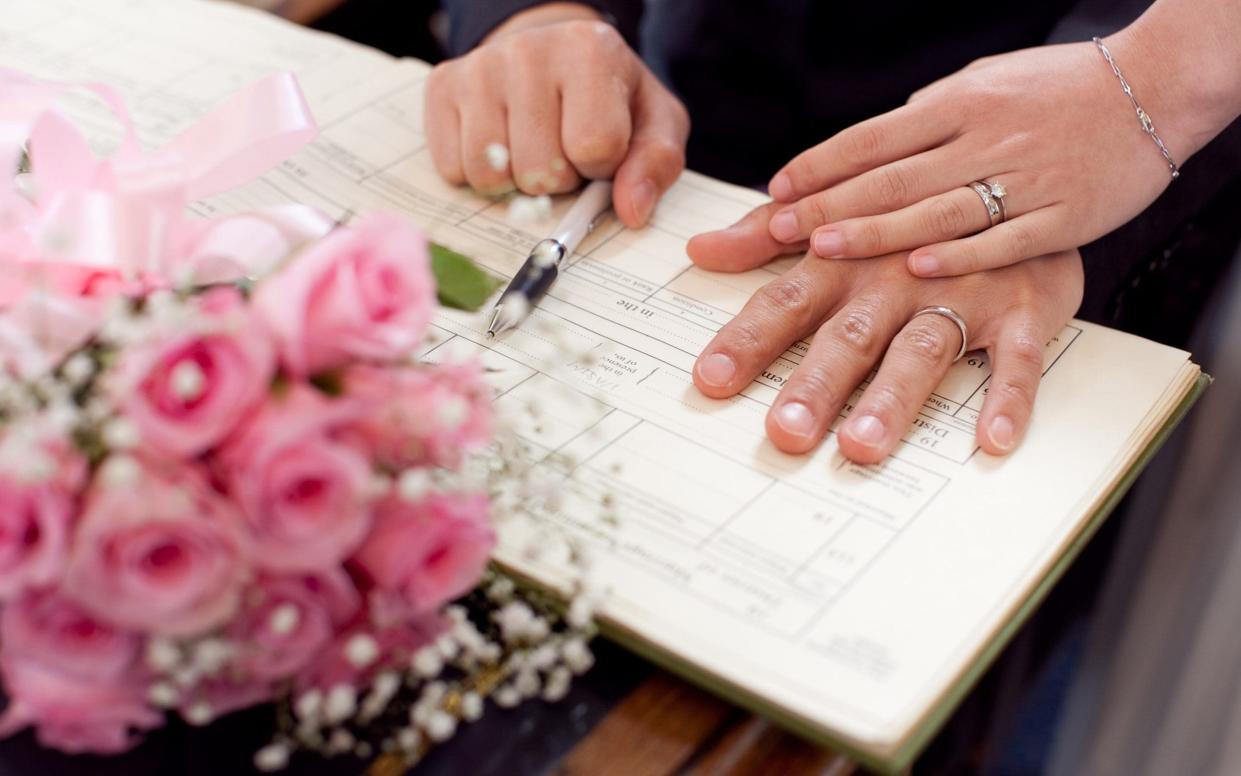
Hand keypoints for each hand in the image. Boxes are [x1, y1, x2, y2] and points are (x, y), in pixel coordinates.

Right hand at [424, 4, 689, 227]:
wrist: (553, 58)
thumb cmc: (610, 99)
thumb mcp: (653, 123)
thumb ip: (656, 165)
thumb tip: (632, 212)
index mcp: (589, 49)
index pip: (593, 147)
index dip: (600, 167)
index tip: (600, 150)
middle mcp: (528, 49)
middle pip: (539, 170)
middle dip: (557, 179)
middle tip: (563, 151)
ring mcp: (479, 67)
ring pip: (491, 176)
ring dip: (516, 181)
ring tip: (532, 148)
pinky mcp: (442, 86)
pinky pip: (454, 168)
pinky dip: (479, 174)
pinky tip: (500, 146)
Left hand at [688, 216, 1083, 462]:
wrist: (1018, 169)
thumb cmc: (911, 212)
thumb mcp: (837, 216)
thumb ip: (765, 237)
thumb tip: (699, 249)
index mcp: (845, 258)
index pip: (785, 302)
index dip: (749, 340)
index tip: (712, 378)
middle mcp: (895, 277)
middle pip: (850, 334)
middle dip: (816, 383)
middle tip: (786, 432)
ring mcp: (960, 291)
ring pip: (922, 348)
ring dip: (893, 397)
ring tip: (863, 446)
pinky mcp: (1021, 307)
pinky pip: (1017, 358)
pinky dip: (1009, 396)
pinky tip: (992, 440)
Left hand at [761, 36, 1196, 277]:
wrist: (1154, 90)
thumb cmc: (1058, 89)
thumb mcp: (986, 84)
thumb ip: (928, 116)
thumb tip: (870, 143)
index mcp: (959, 104)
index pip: (873, 137)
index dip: (821, 165)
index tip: (778, 191)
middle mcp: (983, 138)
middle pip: (893, 177)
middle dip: (830, 204)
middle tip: (778, 229)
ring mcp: (1024, 178)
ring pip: (938, 209)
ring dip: (877, 230)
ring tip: (824, 247)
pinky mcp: (1062, 216)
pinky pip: (1005, 239)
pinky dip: (961, 254)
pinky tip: (919, 268)